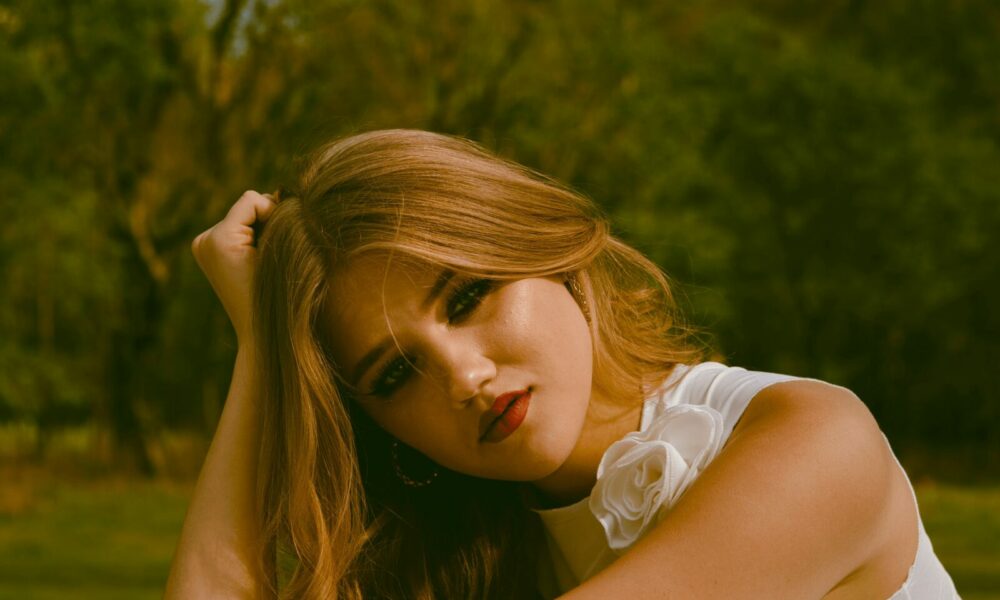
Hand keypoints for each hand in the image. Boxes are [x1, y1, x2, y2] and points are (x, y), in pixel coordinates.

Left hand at [191, 191, 275, 342]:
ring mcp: (203, 247)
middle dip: (266, 222)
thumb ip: (273, 218)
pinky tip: (256, 261)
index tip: (282, 243)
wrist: (262, 333)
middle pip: (247, 206)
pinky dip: (252, 238)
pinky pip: (237, 228)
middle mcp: (204, 240)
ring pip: (244, 217)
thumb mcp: (279, 251)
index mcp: (218, 239)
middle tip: (273, 254)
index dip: (276, 214)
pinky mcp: (209, 252)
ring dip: (260, 230)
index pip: (253, 199)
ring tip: (265, 260)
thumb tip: (276, 197)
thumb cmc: (278, 294)